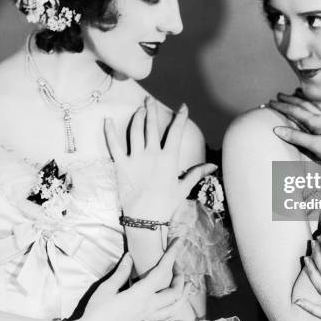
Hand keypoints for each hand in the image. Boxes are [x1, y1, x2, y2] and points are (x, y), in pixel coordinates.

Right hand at [61, 239, 185, 320]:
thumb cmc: (96, 312)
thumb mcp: (107, 289)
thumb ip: (121, 272)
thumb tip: (130, 256)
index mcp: (140, 295)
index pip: (163, 271)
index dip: (172, 254)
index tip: (178, 241)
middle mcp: (149, 306)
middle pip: (175, 291)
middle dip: (180, 274)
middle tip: (176, 262)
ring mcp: (148, 316)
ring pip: (175, 305)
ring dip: (183, 292)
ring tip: (186, 282)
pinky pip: (166, 313)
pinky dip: (175, 304)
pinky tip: (173, 300)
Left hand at [105, 97, 216, 221]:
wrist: (145, 219)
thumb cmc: (166, 205)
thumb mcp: (183, 188)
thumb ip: (197, 173)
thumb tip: (213, 166)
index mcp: (169, 158)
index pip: (176, 131)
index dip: (181, 117)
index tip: (183, 107)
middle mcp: (152, 154)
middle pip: (152, 125)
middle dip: (153, 110)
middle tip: (151, 100)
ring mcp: (135, 158)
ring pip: (136, 130)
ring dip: (138, 117)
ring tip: (139, 109)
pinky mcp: (120, 164)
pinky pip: (113, 144)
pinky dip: (109, 131)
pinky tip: (107, 120)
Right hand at [269, 92, 320, 161]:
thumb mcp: (315, 146)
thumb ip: (297, 137)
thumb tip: (277, 129)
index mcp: (317, 122)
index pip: (295, 111)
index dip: (282, 106)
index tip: (270, 102)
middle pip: (305, 105)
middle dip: (291, 100)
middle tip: (279, 95)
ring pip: (318, 106)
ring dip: (306, 99)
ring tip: (299, 94)